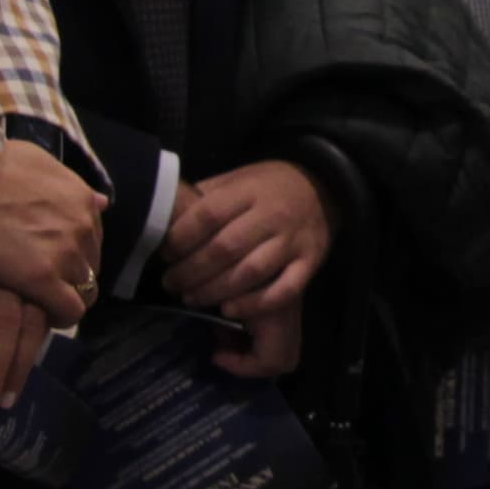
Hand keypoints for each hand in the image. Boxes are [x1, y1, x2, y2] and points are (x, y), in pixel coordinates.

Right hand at [0, 138, 101, 410]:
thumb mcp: (37, 162)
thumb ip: (68, 184)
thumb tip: (100, 202)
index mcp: (81, 199)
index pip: (92, 239)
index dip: (73, 255)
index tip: (54, 263)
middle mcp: (81, 227)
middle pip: (89, 267)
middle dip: (70, 279)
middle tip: (44, 287)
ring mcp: (64, 254)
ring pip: (82, 292)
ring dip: (63, 300)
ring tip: (40, 302)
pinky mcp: (42, 280)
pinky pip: (68, 312)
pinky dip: (59, 319)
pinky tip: (41, 320)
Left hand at [165, 157, 334, 371]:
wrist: (324, 187)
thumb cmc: (269, 186)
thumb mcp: (236, 178)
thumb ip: (205, 196)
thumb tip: (165, 216)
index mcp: (250, 190)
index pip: (208, 214)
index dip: (181, 238)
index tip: (165, 253)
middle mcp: (273, 215)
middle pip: (225, 248)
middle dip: (191, 271)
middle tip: (171, 283)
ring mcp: (293, 241)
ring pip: (250, 273)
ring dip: (215, 291)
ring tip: (191, 298)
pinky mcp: (310, 263)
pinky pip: (283, 290)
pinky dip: (254, 304)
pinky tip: (229, 310)